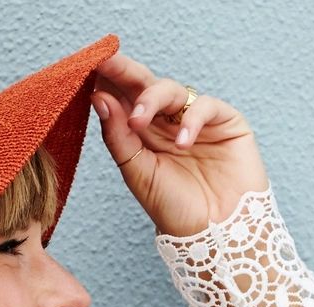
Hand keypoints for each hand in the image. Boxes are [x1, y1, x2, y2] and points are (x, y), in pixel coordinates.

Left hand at [88, 49, 268, 237]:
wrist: (215, 236)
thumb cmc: (175, 210)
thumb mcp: (137, 173)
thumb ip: (118, 136)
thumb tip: (98, 96)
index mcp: (143, 132)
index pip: (123, 97)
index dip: (107, 80)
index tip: (86, 67)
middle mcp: (168, 121)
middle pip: (144, 85)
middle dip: (124, 72)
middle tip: (106, 63)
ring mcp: (197, 120)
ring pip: (171, 90)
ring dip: (151, 99)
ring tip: (138, 121)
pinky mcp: (227, 122)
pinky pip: (205, 106)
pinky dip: (191, 120)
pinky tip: (182, 143)